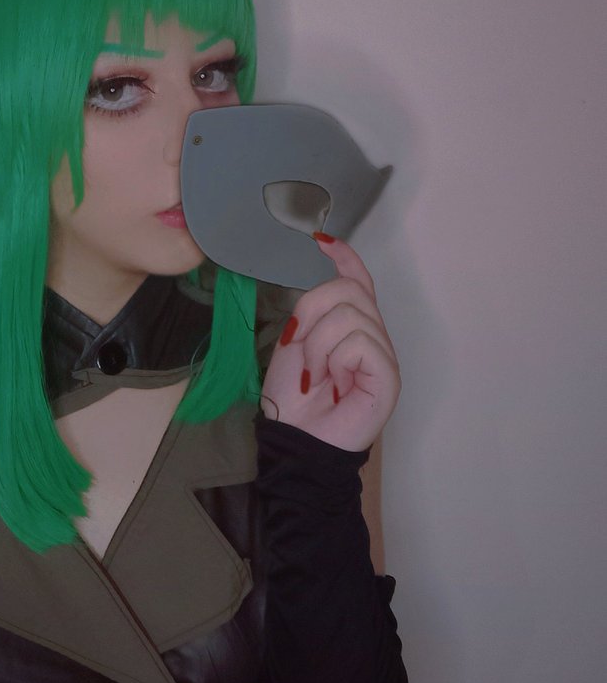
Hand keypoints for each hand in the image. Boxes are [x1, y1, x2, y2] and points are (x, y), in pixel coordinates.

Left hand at [260, 234, 399, 451]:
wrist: (295, 441)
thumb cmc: (293, 400)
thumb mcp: (295, 343)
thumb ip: (313, 311)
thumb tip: (325, 271)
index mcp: (350, 328)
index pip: (358, 282)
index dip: (346, 258)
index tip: (323, 241)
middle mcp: (372, 336)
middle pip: (348, 290)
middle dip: (312, 313)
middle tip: (302, 352)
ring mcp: (383, 356)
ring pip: (350, 315)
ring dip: (318, 345)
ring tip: (318, 376)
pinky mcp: (388, 375)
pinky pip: (360, 343)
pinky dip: (336, 360)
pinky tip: (335, 383)